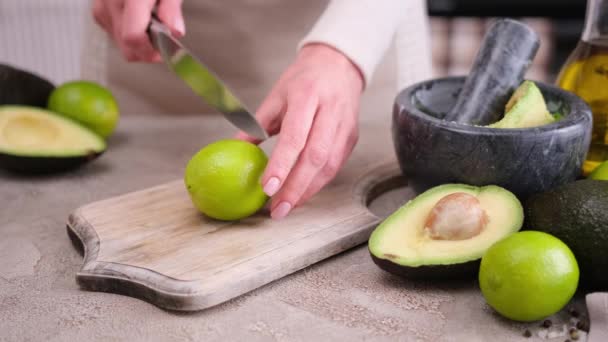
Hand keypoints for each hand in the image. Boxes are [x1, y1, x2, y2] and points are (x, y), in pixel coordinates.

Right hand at [92, 0, 184, 61]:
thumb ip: (172, 8)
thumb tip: (175, 32)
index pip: (133, 37)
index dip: (150, 51)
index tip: (164, 51)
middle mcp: (111, 3)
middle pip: (127, 48)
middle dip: (148, 51)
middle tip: (163, 41)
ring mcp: (102, 8)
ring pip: (121, 45)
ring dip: (139, 44)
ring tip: (151, 23)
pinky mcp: (99, 12)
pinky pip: (115, 35)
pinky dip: (129, 34)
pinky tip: (140, 20)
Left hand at [236, 43, 363, 218]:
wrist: (338, 65)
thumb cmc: (303, 80)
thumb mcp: (275, 96)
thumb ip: (256, 124)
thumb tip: (235, 150)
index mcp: (307, 96)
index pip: (295, 136)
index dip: (281, 165)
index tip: (266, 188)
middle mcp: (330, 111)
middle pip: (316, 157)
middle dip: (295, 188)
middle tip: (276, 209)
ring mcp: (344, 126)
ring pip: (329, 166)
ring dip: (307, 191)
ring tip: (286, 207)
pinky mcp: (351, 138)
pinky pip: (335, 166)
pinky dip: (317, 184)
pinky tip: (301, 194)